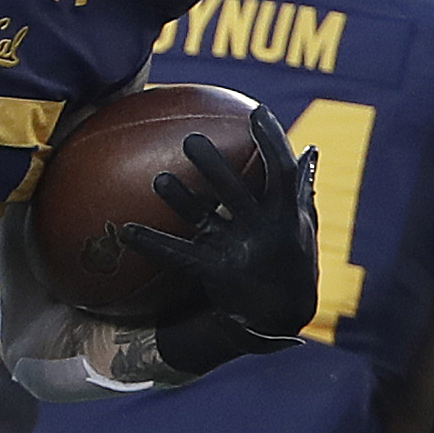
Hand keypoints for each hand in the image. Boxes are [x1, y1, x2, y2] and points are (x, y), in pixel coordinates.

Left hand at [129, 106, 318, 373]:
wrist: (280, 320)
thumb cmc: (294, 263)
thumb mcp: (305, 226)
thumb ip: (303, 189)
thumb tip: (309, 150)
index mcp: (289, 216)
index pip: (282, 172)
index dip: (272, 141)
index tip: (257, 112)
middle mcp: (263, 232)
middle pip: (236, 194)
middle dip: (215, 167)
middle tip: (191, 139)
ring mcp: (238, 253)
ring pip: (206, 220)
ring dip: (181, 200)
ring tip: (158, 180)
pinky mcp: (215, 273)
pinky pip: (178, 255)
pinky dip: (151, 242)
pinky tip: (125, 230)